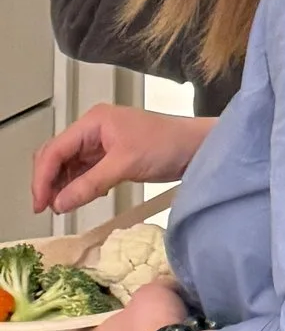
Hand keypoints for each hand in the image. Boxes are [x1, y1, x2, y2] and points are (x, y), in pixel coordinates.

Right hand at [32, 104, 209, 216]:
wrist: (198, 148)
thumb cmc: (169, 144)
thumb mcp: (125, 164)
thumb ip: (89, 184)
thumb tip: (59, 203)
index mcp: (93, 122)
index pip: (55, 149)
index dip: (42, 177)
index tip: (40, 203)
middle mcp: (93, 130)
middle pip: (57, 156)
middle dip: (49, 181)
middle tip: (46, 208)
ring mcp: (102, 143)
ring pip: (69, 166)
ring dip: (63, 186)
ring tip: (62, 207)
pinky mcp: (111, 157)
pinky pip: (84, 172)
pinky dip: (78, 186)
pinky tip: (79, 198)